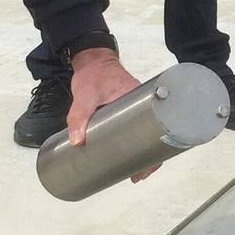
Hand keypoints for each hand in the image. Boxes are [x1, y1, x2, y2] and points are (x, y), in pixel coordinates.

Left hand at [66, 48, 156, 180]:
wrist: (92, 59)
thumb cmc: (94, 73)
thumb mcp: (85, 96)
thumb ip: (79, 117)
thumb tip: (77, 141)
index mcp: (138, 100)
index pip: (156, 127)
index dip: (154, 151)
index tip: (147, 167)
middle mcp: (143, 104)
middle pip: (153, 135)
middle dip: (148, 157)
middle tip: (138, 175)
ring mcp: (137, 107)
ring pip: (146, 133)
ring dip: (142, 151)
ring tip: (134, 170)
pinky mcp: (129, 109)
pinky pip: (138, 127)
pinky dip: (135, 141)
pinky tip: (128, 154)